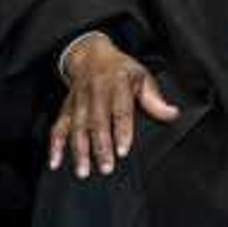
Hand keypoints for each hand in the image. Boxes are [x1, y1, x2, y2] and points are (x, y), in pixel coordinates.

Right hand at [49, 39, 181, 176]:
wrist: (90, 54)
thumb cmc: (120, 69)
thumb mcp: (141, 76)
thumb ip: (155, 98)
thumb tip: (172, 114)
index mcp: (117, 83)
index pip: (120, 109)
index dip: (122, 130)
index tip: (123, 151)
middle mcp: (95, 91)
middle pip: (97, 121)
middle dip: (100, 146)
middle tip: (106, 168)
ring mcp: (78, 100)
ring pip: (76, 127)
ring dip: (79, 150)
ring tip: (83, 171)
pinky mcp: (66, 107)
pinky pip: (58, 127)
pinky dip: (54, 145)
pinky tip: (55, 162)